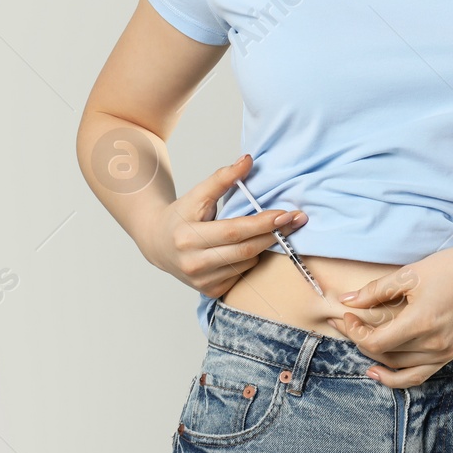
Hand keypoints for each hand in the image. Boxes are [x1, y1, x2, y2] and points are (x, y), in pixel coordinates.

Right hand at [137, 153, 306, 297]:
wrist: (158, 244)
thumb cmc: (181, 216)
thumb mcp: (197, 194)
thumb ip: (222, 177)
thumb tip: (247, 160)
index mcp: (188, 238)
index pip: (234, 231)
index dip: (262, 223)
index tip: (285, 213)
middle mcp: (193, 264)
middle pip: (245, 251)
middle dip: (273, 235)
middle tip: (295, 220)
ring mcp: (201, 281)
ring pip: (247, 264)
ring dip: (262, 247)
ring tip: (269, 231)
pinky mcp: (209, 291)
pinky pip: (241, 275)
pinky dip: (250, 261)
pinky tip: (249, 248)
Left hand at [327, 245, 452, 388]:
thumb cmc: (452, 269)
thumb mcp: (410, 274)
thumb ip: (376, 291)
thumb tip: (347, 301)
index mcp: (421, 322)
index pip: (376, 342)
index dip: (356, 332)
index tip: (349, 315)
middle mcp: (433, 344)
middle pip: (385, 355)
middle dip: (360, 340)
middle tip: (345, 324)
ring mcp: (443, 353)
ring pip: (398, 367)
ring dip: (375, 356)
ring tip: (360, 340)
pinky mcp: (449, 355)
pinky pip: (418, 375)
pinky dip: (397, 377)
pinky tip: (379, 371)